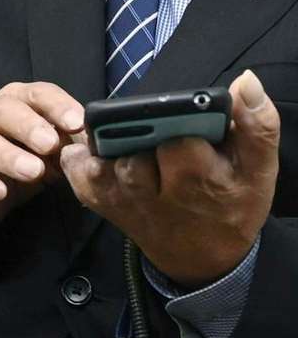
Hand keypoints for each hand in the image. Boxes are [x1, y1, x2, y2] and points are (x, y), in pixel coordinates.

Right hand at [0, 81, 85, 232]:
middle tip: (50, 144)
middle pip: (4, 110)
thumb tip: (94, 146)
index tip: (77, 122)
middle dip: (29, 125)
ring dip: (8, 155)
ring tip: (32, 171)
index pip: (37, 94)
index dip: (57, 105)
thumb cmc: (20, 161)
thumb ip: (67, 144)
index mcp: (16, 102)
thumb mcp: (49, 153)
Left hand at [59, 70, 278, 285]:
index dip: (181, 127)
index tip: (189, 129)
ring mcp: (125, 199)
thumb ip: (257, 125)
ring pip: (106, 161)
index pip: (180, 143)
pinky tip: (94, 147)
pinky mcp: (102, 201)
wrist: (201, 255)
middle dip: (143, 136)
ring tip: (125, 136)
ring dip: (110, 145)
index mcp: (200, 180)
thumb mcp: (257, 169)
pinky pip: (79, 174)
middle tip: (156, 133)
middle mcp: (156, 194)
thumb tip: (246, 82)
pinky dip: (79, 158)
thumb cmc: (231, 202)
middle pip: (137, 151)